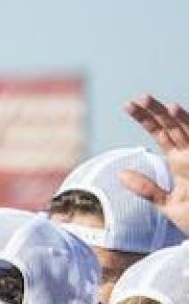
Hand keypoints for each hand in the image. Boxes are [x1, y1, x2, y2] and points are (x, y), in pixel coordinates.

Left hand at [121, 94, 188, 236]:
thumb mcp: (168, 205)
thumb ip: (147, 189)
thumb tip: (121, 174)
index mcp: (179, 161)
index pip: (160, 133)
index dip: (145, 118)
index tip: (128, 105)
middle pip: (171, 127)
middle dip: (156, 112)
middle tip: (139, 98)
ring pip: (187, 131)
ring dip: (176, 117)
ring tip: (160, 104)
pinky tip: (178, 112)